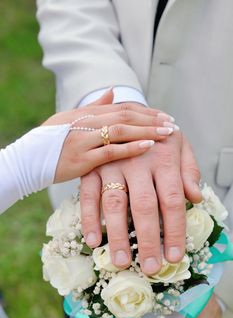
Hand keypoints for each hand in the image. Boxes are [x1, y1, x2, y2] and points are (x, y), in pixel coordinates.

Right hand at [43, 91, 175, 182]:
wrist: (29, 159)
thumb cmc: (52, 140)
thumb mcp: (71, 118)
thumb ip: (94, 107)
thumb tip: (113, 92)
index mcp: (86, 113)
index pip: (122, 108)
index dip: (146, 111)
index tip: (165, 116)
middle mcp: (86, 123)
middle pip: (125, 116)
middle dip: (152, 119)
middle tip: (173, 124)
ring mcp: (84, 141)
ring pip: (120, 131)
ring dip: (146, 130)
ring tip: (167, 133)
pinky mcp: (81, 160)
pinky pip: (109, 152)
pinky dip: (130, 148)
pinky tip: (148, 146)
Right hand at [80, 110, 201, 273]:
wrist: (127, 112)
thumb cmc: (157, 136)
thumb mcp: (179, 146)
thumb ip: (189, 170)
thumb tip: (195, 198)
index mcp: (163, 158)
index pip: (173, 200)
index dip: (175, 230)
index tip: (175, 256)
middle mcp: (138, 161)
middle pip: (145, 206)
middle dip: (148, 240)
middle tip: (150, 267)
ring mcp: (112, 164)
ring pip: (115, 203)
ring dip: (117, 234)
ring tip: (120, 261)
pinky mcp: (92, 167)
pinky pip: (88, 195)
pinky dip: (89, 218)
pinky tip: (92, 240)